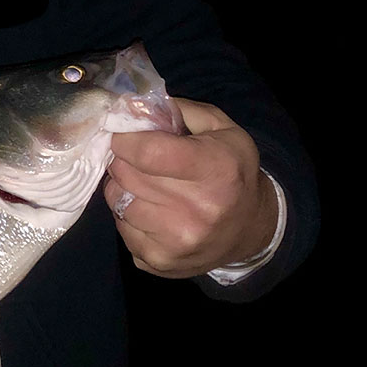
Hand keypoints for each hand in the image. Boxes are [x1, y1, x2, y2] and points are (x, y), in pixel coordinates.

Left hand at [103, 98, 278, 278]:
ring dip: (122, 188)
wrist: (249, 229)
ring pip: (117, 202)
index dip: (126, 139)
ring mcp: (176, 241)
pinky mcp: (158, 262)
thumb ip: (181, 111)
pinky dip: (127, 216)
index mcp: (215, 169)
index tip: (123, 134)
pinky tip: (148, 211)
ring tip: (143, 184)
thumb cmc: (231, 171)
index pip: (147, 152)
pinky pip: (120, 229)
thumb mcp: (222, 130)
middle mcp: (197, 209)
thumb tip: (133, 104)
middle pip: (127, 175)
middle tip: (133, 157)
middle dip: (122, 160)